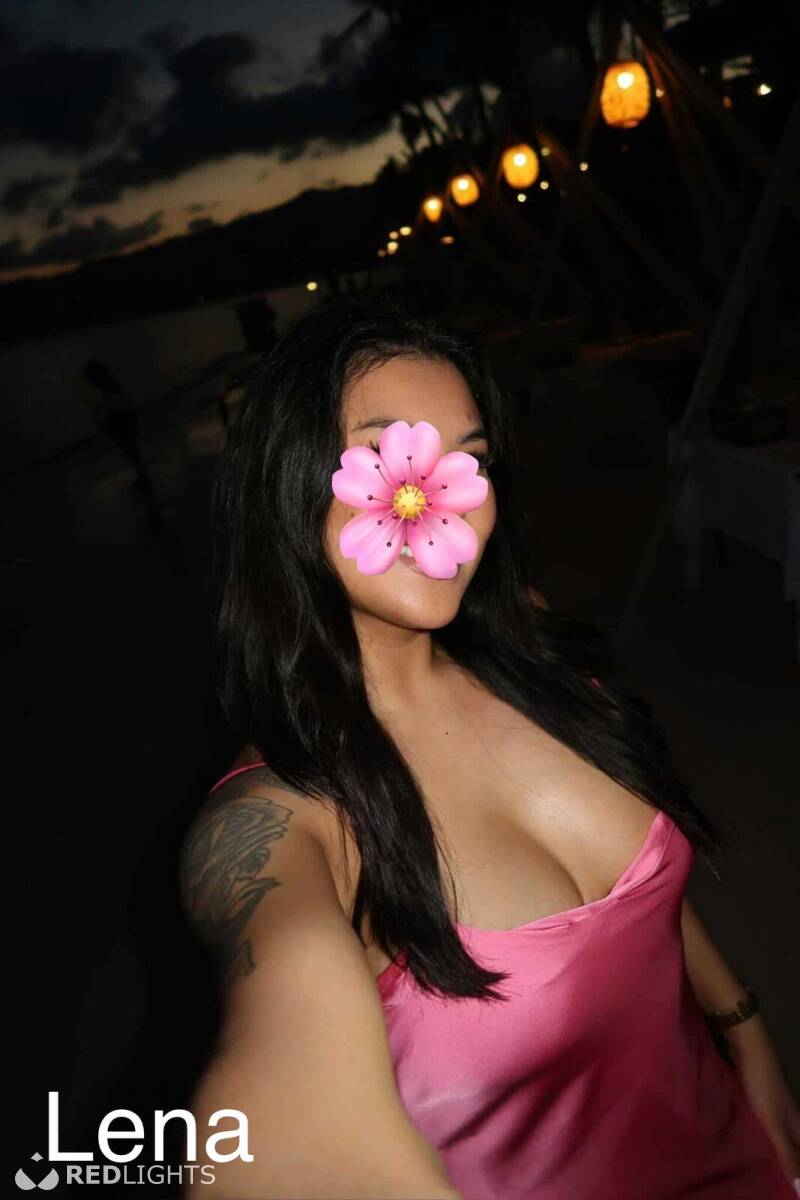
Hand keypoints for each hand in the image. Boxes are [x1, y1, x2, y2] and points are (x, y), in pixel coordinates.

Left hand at [725, 1014, 799, 1187]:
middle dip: (789, 1157)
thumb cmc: (762, 1085)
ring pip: (777, 1127)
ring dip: (773, 1143)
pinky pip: (761, 1116)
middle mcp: (788, 1111)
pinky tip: (745, 1134)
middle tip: (777, 1177)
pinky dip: (758, 1128)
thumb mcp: (774, 1123)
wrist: (748, 1046)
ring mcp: (772, 1099)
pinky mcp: (756, 1091)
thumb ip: (786, 1152)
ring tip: (760, 1161)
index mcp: (795, 1121)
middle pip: (793, 1139)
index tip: (796, 1184)